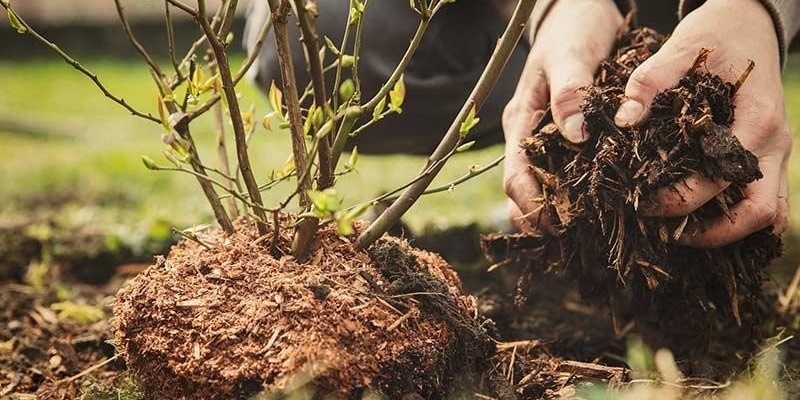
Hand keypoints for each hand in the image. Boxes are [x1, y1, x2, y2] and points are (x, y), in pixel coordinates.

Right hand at [503, 0, 622, 231]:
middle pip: (525, 192)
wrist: (580, 10)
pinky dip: (579, 194)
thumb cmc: (573, 29)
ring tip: (591, 233)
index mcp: (521, 121)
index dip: (531, 206)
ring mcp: (547, 139)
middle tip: (577, 240)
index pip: (515, 176)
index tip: (557, 226)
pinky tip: (603, 207)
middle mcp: (530, 137)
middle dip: (544, 219)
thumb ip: (570, 91)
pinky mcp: (568, 138)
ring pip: (545, 188)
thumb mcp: (570, 54)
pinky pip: (568, 174)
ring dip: (561, 212)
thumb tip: (574, 134)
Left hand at [615, 0, 791, 246]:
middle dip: (711, 233)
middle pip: (759, 213)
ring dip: (728, 232)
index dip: (681, 200)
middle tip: (663, 233)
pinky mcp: (767, 158)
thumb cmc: (716, 36)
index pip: (722, 179)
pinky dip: (736, 220)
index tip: (642, 203)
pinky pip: (764, 203)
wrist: (750, 23)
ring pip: (767, 215)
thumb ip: (650, 82)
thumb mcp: (680, 49)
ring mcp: (775, 155)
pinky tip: (697, 221)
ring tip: (678, 234)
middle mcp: (773, 145)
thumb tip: (624, 120)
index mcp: (756, 120)